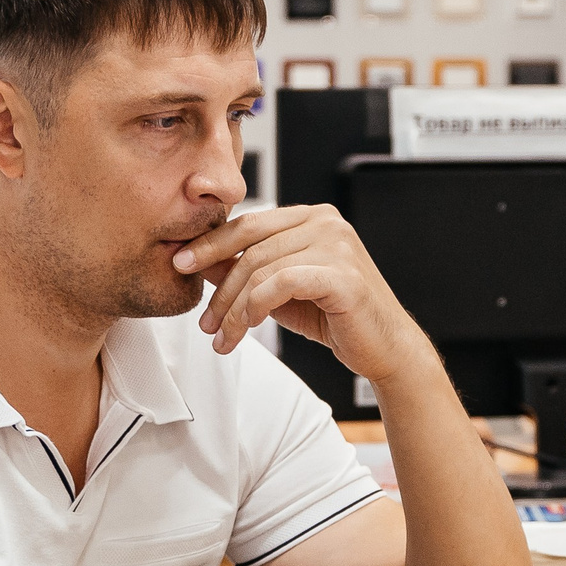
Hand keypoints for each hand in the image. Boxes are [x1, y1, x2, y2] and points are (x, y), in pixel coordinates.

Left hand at [174, 205, 421, 379]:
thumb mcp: (281, 292)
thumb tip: (201, 262)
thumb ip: (248, 271)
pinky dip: (257, 307)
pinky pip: (282, 284)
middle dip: (219, 285)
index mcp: (312, 217)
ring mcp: (337, 245)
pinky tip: (249, 328)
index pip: (249, 224)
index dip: (211, 244)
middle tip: (204, 319)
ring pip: (262, 269)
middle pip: (251, 247)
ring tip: (224, 337)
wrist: (385, 348)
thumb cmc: (337, 317)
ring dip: (235, 309)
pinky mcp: (342, 274)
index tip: (181, 264)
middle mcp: (326, 222)